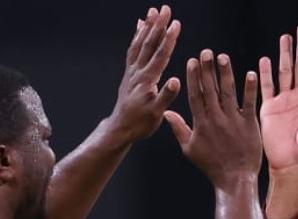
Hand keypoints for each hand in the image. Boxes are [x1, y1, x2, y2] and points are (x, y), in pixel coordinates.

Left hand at [105, 5, 181, 142]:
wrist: (121, 128)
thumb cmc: (140, 123)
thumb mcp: (156, 114)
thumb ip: (166, 96)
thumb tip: (176, 81)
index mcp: (147, 80)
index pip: (160, 55)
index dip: (169, 38)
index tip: (176, 23)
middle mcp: (137, 72)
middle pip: (148, 43)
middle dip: (157, 25)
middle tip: (164, 9)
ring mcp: (132, 71)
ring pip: (139, 43)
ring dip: (147, 27)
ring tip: (152, 12)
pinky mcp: (129, 72)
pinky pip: (133, 50)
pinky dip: (137, 36)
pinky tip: (140, 27)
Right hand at [164, 50, 261, 187]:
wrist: (234, 179)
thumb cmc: (211, 165)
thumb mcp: (189, 148)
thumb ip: (179, 128)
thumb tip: (165, 112)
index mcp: (201, 123)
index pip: (195, 95)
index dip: (194, 77)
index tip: (192, 61)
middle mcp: (216, 119)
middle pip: (210, 89)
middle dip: (207, 69)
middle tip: (206, 52)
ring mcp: (233, 121)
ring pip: (228, 92)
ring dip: (226, 74)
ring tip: (222, 57)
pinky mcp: (249, 124)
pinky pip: (249, 103)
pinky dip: (249, 88)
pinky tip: (250, 73)